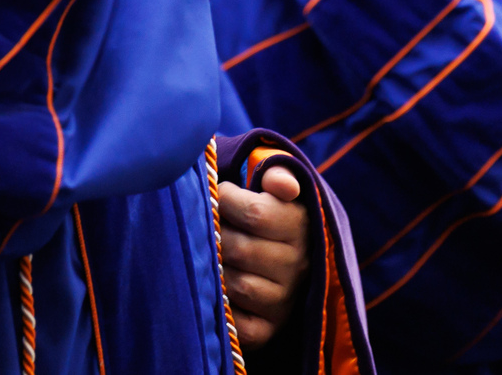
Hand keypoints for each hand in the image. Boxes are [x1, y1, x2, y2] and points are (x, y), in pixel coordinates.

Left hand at [218, 165, 308, 351]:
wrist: (276, 255)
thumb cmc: (263, 210)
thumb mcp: (272, 184)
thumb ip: (275, 173)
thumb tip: (281, 184)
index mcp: (298, 224)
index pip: (255, 213)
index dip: (225, 200)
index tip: (215, 193)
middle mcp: (297, 264)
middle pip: (239, 249)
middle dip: (214, 234)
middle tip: (202, 225)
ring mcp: (284, 299)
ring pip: (238, 285)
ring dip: (215, 269)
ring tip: (207, 254)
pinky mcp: (269, 328)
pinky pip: (242, 326)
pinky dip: (224, 311)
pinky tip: (215, 290)